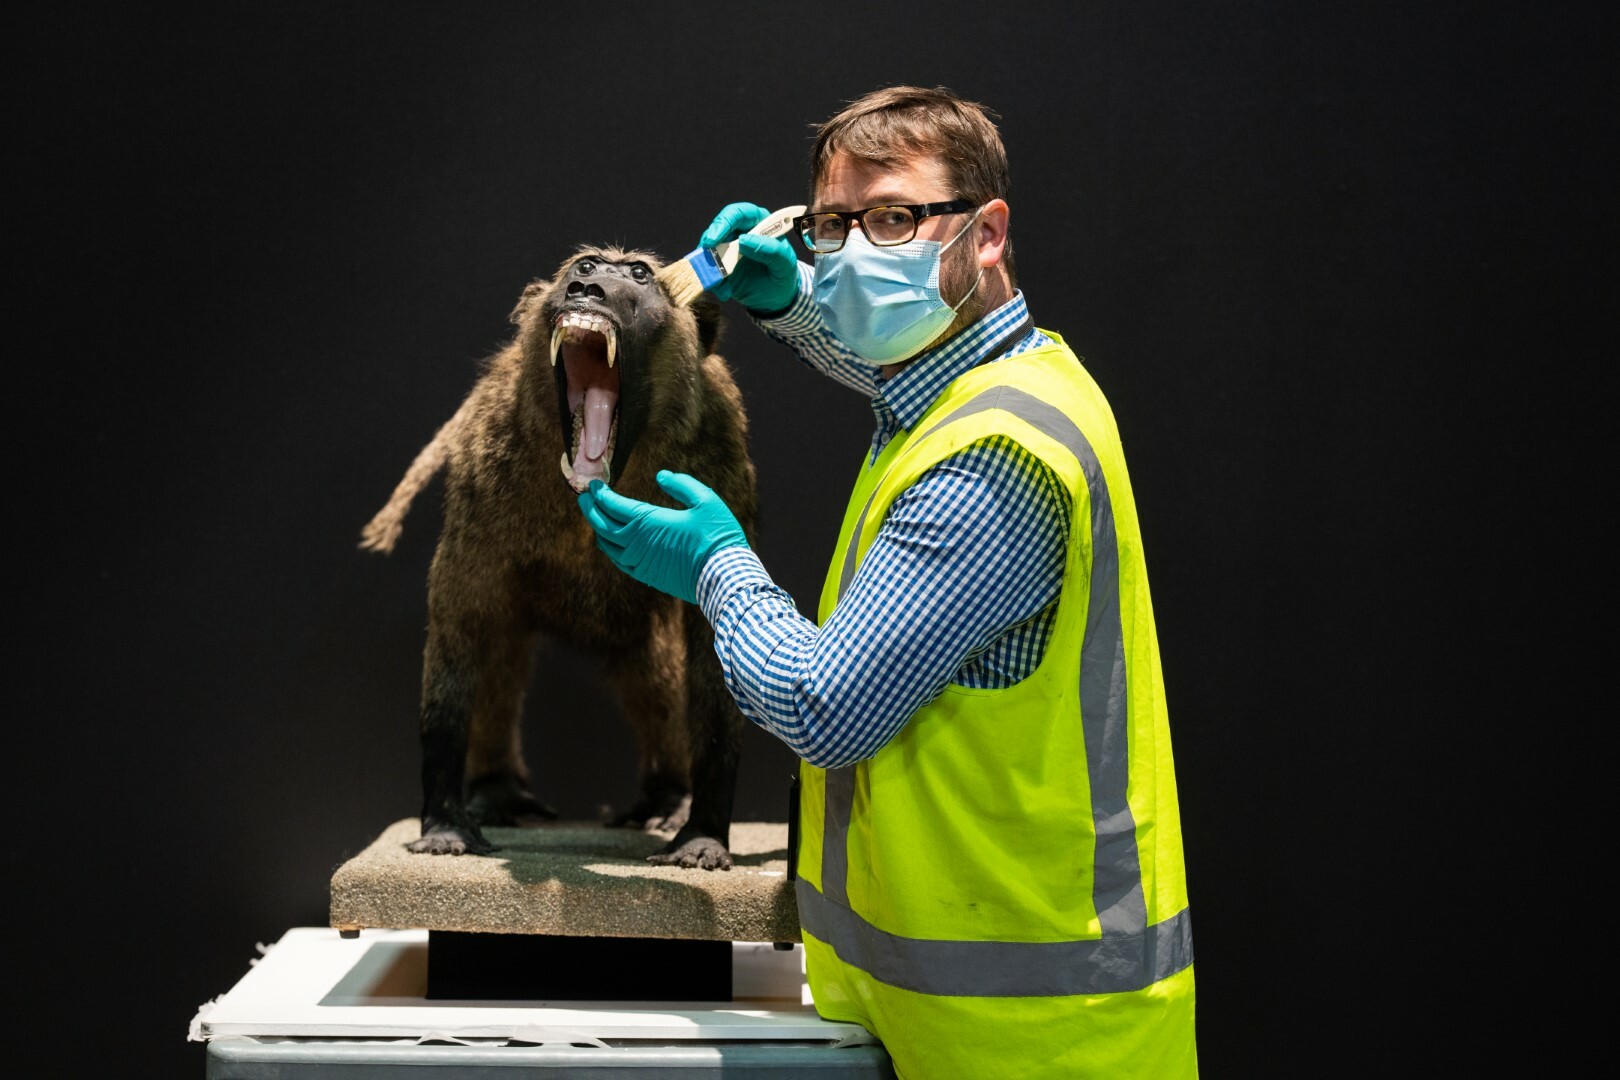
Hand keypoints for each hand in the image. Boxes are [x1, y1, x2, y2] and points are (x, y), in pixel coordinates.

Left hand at [577, 470, 748, 603]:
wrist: (723, 577)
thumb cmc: (717, 536)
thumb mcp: (706, 501)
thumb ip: (681, 485)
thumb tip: (661, 476)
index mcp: (649, 521)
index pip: (613, 505)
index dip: (601, 494)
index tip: (594, 485)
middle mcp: (638, 543)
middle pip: (602, 525)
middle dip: (591, 509)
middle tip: (585, 497)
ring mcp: (640, 562)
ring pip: (607, 545)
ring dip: (599, 529)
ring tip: (597, 517)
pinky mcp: (647, 577)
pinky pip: (619, 562)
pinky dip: (610, 549)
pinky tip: (612, 543)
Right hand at [700, 202, 799, 315]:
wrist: (778, 299)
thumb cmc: (784, 275)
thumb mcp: (785, 264)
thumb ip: (771, 250)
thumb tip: (744, 239)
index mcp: (759, 224)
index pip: (739, 213)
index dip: (725, 221)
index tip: (714, 237)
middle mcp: (741, 233)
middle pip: (719, 228)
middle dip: (710, 241)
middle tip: (706, 255)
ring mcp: (728, 250)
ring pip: (709, 248)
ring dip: (710, 264)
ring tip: (720, 282)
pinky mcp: (721, 267)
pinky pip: (709, 270)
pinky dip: (714, 281)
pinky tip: (725, 292)